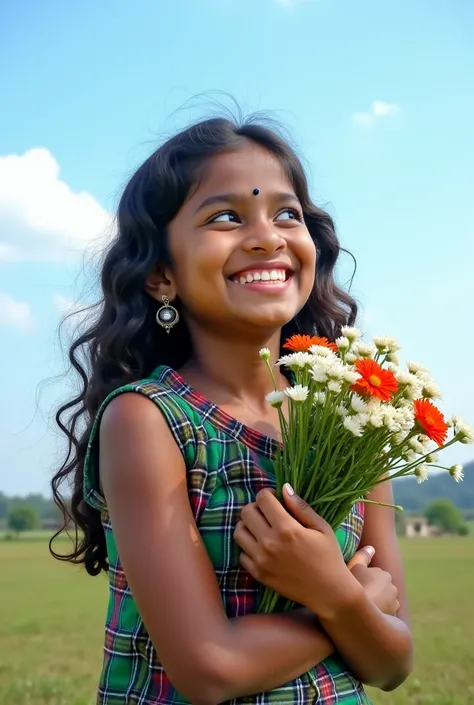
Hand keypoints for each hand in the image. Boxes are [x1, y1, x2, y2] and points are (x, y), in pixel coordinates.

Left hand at [233, 484, 358, 619]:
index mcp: (286, 528)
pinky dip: (249, 547)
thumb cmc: (328, 556)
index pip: (262, 499)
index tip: (276, 499)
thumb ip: (300, 507)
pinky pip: (241, 553)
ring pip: (238, 531)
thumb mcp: (321, 527)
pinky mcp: (258, 574)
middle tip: (268, 513)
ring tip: (263, 529)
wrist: (328, 592)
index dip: (268, 494)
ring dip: (249, 526)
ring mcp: (261, 560)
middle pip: (246, 512)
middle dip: (256, 508)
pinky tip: (263, 547)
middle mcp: (269, 543)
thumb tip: (284, 487)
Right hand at [348, 547, 398, 616]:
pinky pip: (384, 615)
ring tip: (363, 609)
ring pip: (384, 602)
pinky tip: (368, 618)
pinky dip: (379, 615)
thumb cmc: (353, 588)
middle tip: (358, 596)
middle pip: (380, 588)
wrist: (357, 617)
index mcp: (385, 575)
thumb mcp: (353, 566)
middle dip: (372, 591)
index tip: (354, 585)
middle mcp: (393, 589)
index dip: (362, 580)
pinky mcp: (393, 620)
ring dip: (377, 603)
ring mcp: (394, 606)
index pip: (373, 576)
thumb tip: (371, 548)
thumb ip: (362, 556)